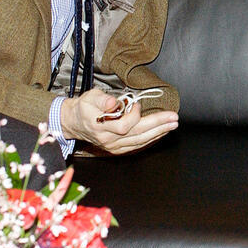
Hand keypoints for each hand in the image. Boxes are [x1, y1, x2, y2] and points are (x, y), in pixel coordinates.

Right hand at [61, 88, 178, 153]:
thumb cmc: (84, 107)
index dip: (134, 115)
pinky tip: (160, 133)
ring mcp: (112, 146)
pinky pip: (136, 146)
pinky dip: (150, 139)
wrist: (73, 122)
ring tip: (171, 124)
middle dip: (157, 125)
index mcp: (100, 126)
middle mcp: (107, 139)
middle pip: (137, 134)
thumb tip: (114, 102)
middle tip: (173, 118)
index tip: (137, 104)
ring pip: (139, 141)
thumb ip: (103, 99)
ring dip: (158, 133)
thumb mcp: (90, 97)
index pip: (124, 125)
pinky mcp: (116, 149)